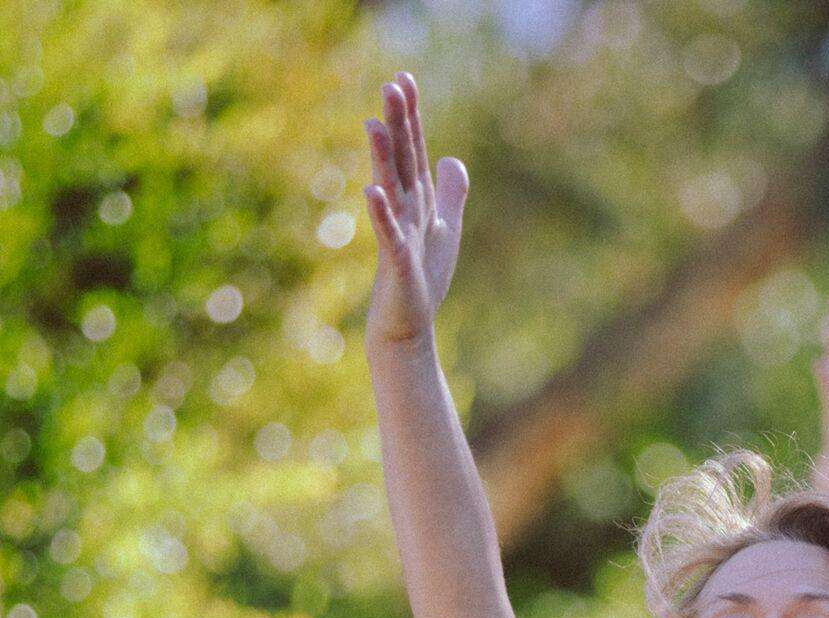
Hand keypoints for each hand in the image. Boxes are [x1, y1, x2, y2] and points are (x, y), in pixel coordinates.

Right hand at [363, 71, 468, 346]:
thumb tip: (454, 159)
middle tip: (390, 84)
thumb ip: (450, 194)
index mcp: (418, 201)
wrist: (407, 327)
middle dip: (397, 125)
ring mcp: (398, 235)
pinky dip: (381, 215)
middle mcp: (404, 211)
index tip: (404, 78)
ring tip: (374, 124)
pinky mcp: (397, 264)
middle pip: (401, 162)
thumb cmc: (422, 280)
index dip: (411, 117)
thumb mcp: (445, 230)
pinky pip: (389, 236)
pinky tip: (372, 192)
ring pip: (390, 191)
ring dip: (382, 159)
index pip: (414, 152)